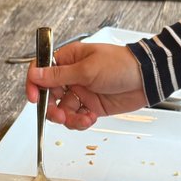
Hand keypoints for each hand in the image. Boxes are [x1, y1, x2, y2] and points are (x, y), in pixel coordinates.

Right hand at [24, 40, 147, 129]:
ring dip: (68, 118)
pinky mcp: (91, 106)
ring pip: (62, 110)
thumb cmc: (121, 64)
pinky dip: (80, 121)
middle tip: (59, 115)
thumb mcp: (87, 69)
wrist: (146, 78)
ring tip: (80, 118)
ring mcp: (81, 92)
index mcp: (69, 59)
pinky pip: (77, 117)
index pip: (42, 70)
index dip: (34, 84)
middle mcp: (72, 76)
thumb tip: (36, 75)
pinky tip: (90, 118)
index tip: (34, 98)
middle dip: (52, 108)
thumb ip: (59, 75)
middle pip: (49, 95)